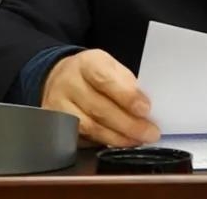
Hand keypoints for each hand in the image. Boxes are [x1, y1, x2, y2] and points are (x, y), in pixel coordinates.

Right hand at [41, 49, 160, 147]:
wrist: (61, 78)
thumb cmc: (93, 74)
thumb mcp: (110, 67)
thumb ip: (126, 83)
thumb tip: (144, 108)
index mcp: (87, 63)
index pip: (105, 79)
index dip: (126, 96)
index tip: (145, 109)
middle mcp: (69, 84)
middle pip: (99, 107)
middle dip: (128, 124)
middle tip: (150, 132)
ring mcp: (59, 106)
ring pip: (90, 127)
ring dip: (118, 137)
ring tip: (138, 140)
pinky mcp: (56, 126)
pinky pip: (83, 138)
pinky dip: (104, 142)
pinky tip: (120, 143)